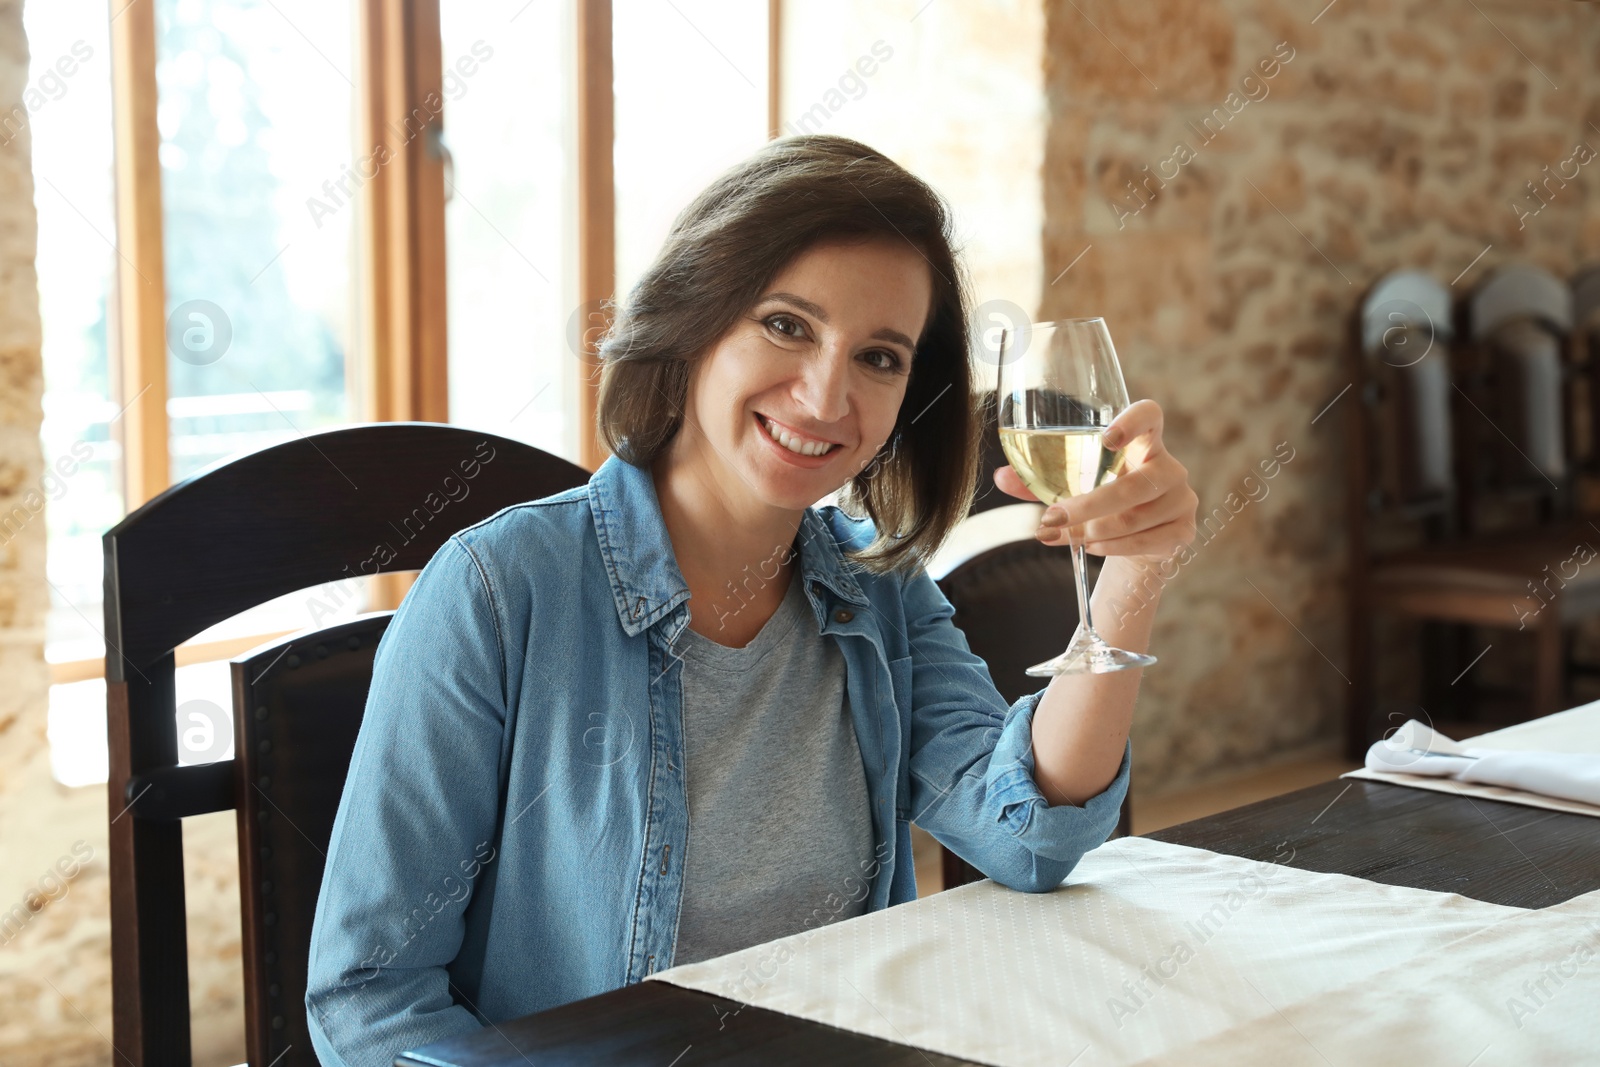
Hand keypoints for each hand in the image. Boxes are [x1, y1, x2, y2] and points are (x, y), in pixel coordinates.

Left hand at [993, 399, 1197, 565]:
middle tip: (1052, 518)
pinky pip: (1145, 542)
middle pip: (1132, 486)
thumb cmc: (1103, 499)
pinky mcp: (1184, 531)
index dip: (1132, 422)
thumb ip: (1038, 480)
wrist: (1139, 539)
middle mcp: (1169, 467)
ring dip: (1091, 531)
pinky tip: (1091, 547)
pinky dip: (1112, 548)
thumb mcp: (1072, 485)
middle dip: (1087, 506)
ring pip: (1133, 519)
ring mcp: (1181, 500)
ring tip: (1062, 538)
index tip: (1107, 438)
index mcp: (1144, 443)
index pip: (1149, 416)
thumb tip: (999, 477)